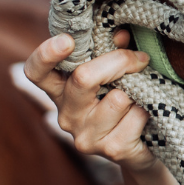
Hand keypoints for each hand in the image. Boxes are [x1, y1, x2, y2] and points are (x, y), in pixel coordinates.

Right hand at [23, 29, 154, 172]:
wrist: (139, 149)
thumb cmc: (122, 102)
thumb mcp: (113, 75)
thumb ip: (112, 52)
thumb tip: (121, 35)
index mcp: (60, 90)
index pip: (36, 72)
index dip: (46, 54)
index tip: (67, 40)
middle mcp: (66, 114)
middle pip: (84, 78)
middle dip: (118, 61)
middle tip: (140, 59)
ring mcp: (86, 135)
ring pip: (118, 97)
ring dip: (137, 92)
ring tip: (137, 100)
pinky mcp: (111, 149)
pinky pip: (136, 115)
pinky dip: (147, 111)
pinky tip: (143, 119)